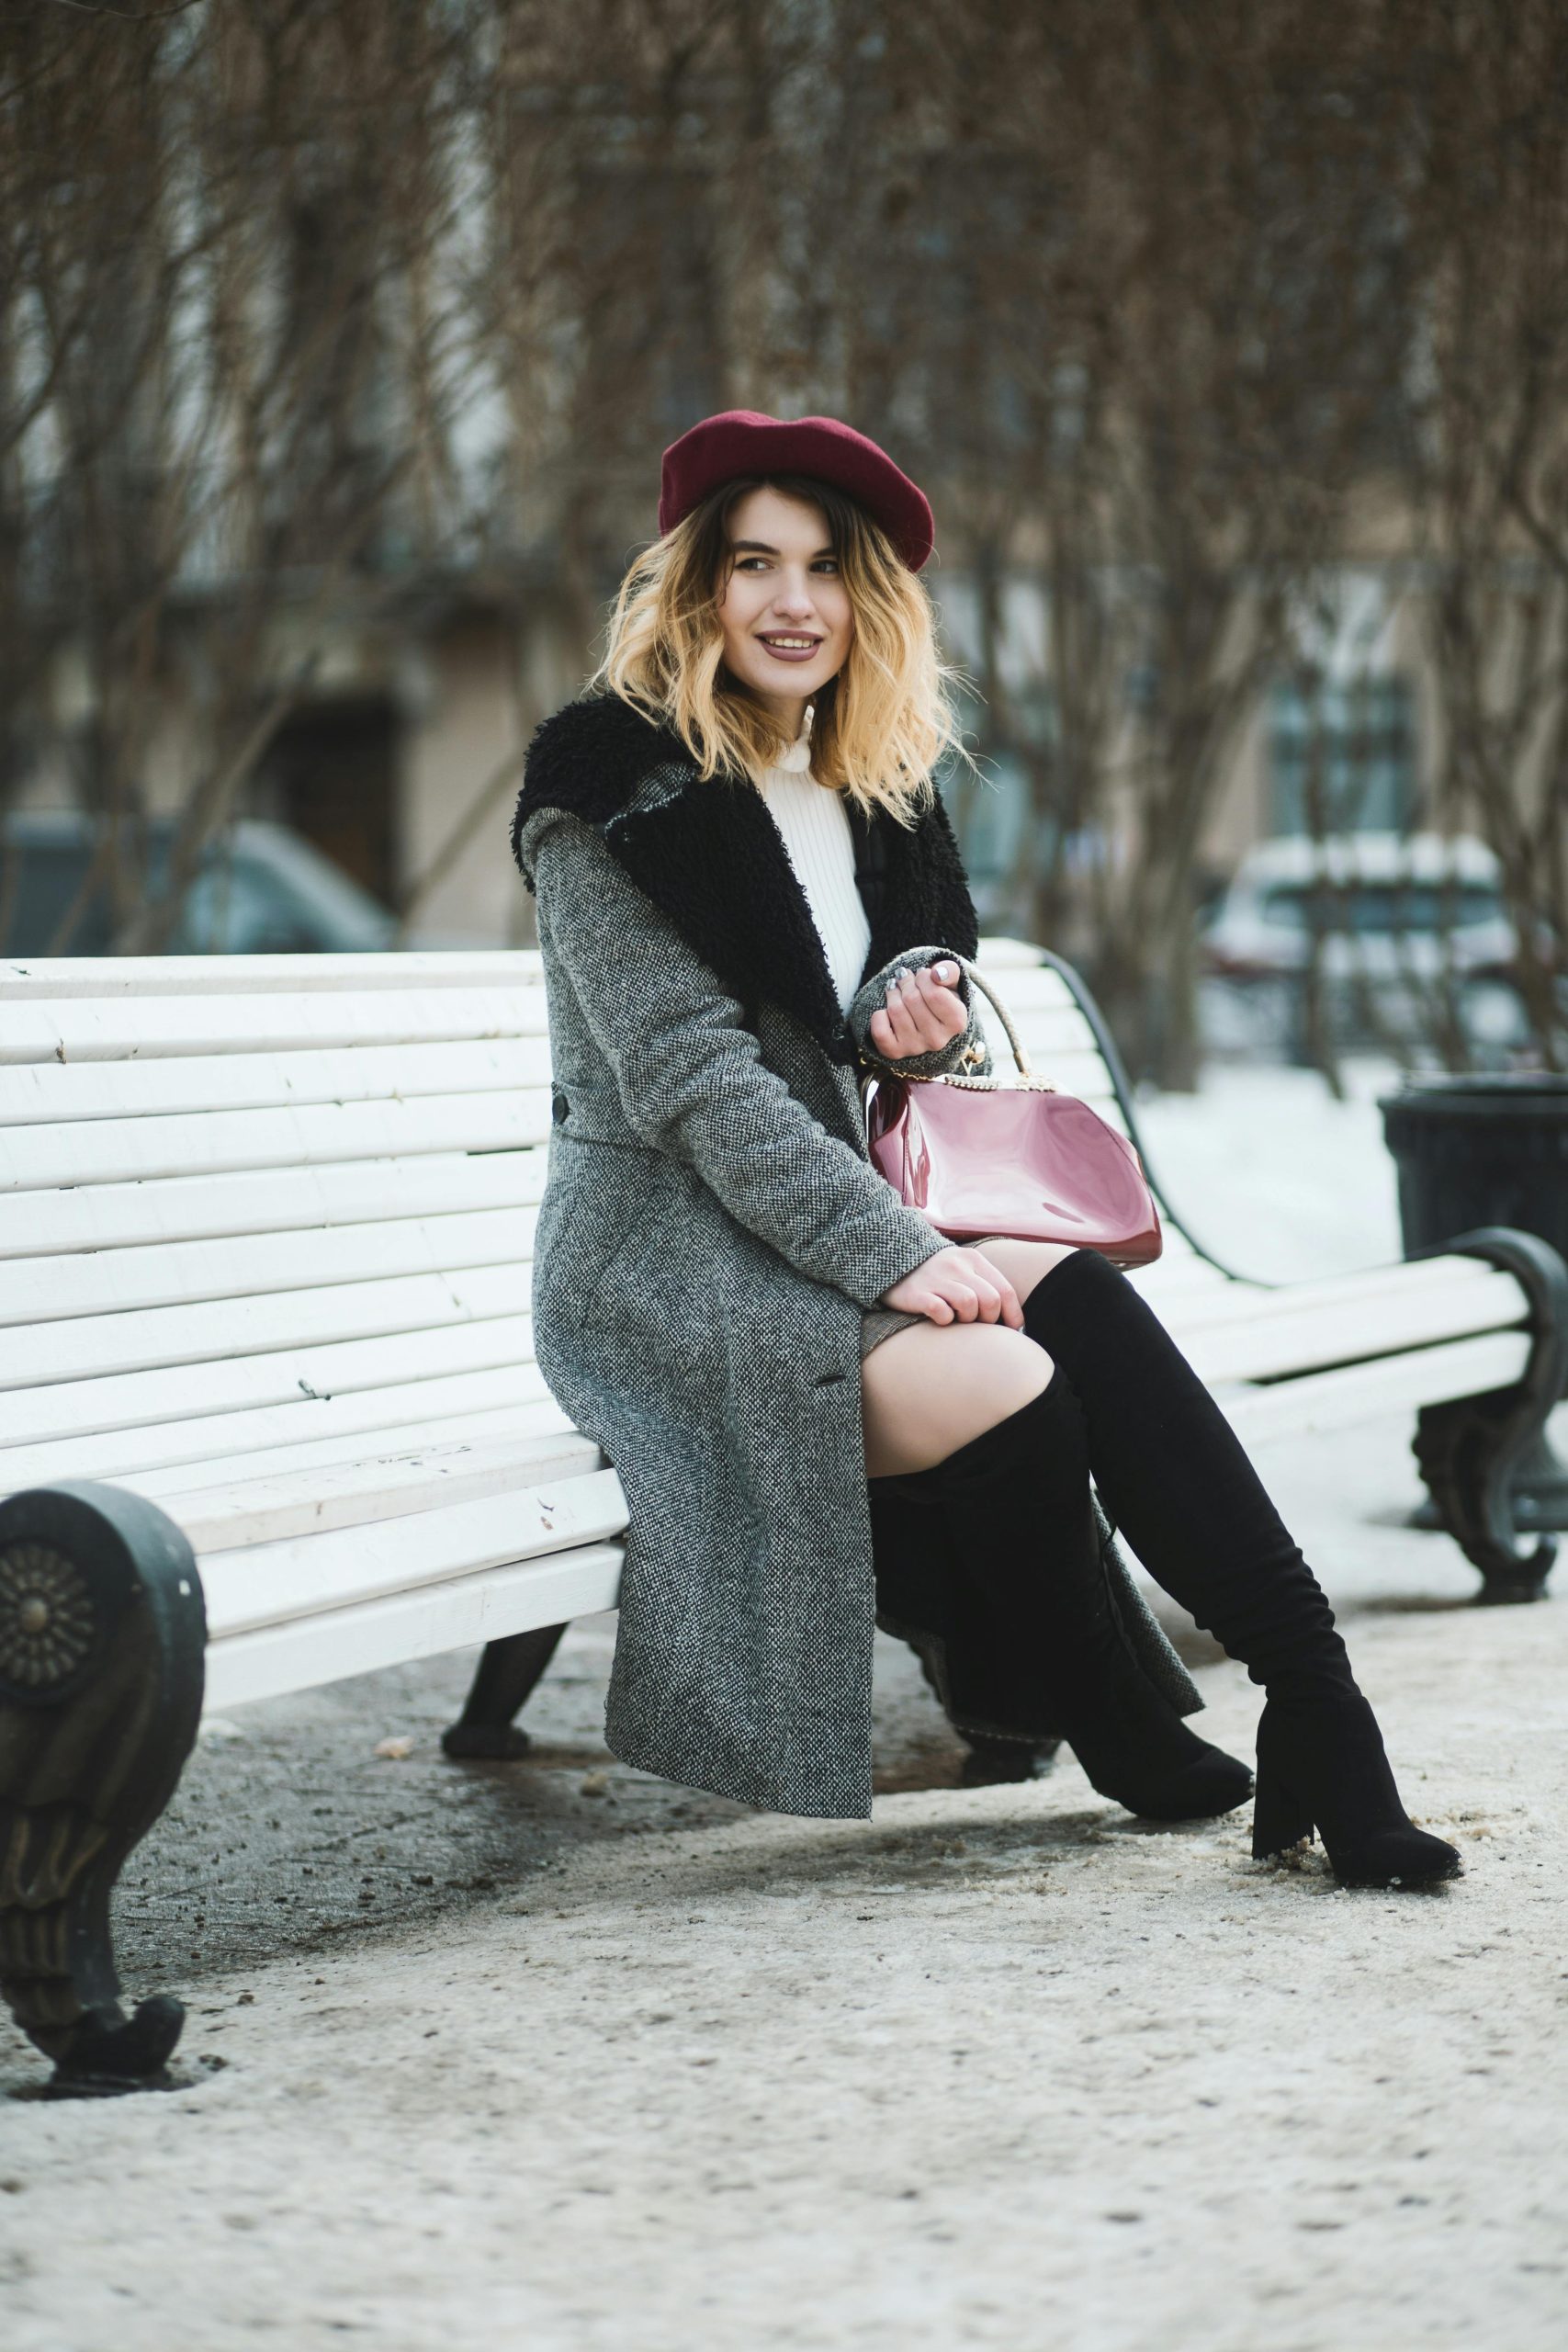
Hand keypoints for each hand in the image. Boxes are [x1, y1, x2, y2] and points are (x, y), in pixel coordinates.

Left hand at [867, 959, 967, 1061]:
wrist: (928, 1024)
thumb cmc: (940, 999)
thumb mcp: (950, 983)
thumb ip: (949, 971)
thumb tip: (937, 973)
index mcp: (956, 1023)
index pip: (934, 994)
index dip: (924, 977)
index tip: (923, 974)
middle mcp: (938, 1040)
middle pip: (912, 999)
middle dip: (906, 982)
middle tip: (906, 978)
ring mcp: (915, 1048)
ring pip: (895, 1010)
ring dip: (892, 993)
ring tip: (896, 990)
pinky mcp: (895, 1052)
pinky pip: (880, 1030)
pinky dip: (879, 1015)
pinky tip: (887, 1011)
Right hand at [879, 1244, 1024, 1328]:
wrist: (891, 1262)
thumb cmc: (936, 1276)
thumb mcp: (963, 1270)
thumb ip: (985, 1286)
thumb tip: (1011, 1319)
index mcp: (973, 1260)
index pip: (1005, 1290)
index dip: (1013, 1315)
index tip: (1012, 1330)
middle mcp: (956, 1266)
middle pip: (990, 1300)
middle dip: (989, 1320)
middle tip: (977, 1324)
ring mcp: (936, 1278)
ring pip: (969, 1305)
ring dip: (967, 1320)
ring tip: (957, 1319)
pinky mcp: (917, 1293)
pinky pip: (942, 1312)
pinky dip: (945, 1320)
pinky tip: (939, 1318)